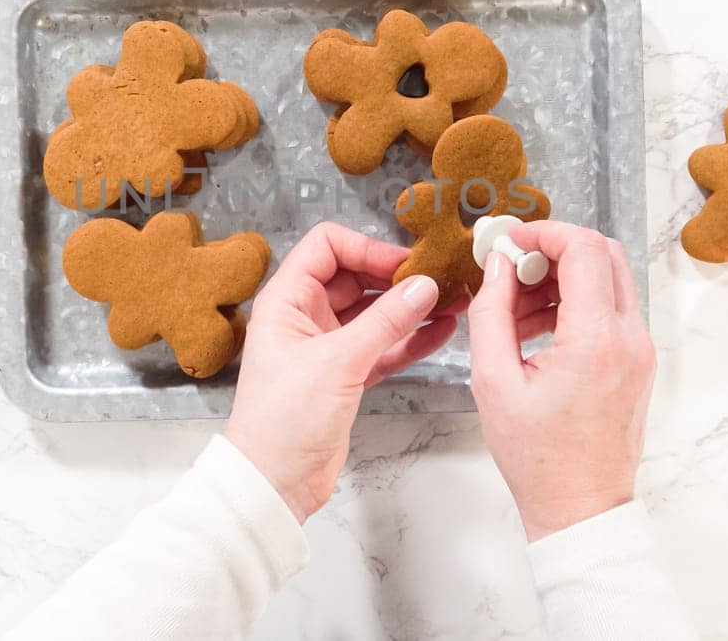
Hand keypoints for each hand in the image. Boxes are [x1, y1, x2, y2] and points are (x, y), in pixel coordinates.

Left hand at [226, 223, 453, 522]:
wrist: (275, 481)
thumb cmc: (283, 420)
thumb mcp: (338, 362)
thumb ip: (384, 321)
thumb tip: (422, 286)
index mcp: (287, 300)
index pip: (327, 246)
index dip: (367, 248)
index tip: (405, 264)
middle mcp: (305, 316)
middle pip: (356, 277)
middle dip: (397, 277)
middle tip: (439, 280)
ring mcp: (327, 346)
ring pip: (375, 313)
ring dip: (411, 308)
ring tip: (453, 302)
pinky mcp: (346, 375)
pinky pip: (383, 346)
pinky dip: (410, 339)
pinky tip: (441, 332)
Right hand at [467, 220, 654, 541]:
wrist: (580, 508)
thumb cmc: (537, 456)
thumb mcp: (493, 381)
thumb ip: (491, 312)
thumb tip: (496, 264)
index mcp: (597, 339)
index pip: (583, 248)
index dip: (542, 233)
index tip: (507, 242)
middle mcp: (630, 337)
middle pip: (604, 253)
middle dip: (553, 249)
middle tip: (511, 268)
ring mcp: (641, 349)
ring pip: (609, 278)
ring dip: (563, 276)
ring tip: (515, 309)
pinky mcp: (638, 361)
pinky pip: (611, 309)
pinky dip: (576, 302)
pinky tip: (537, 330)